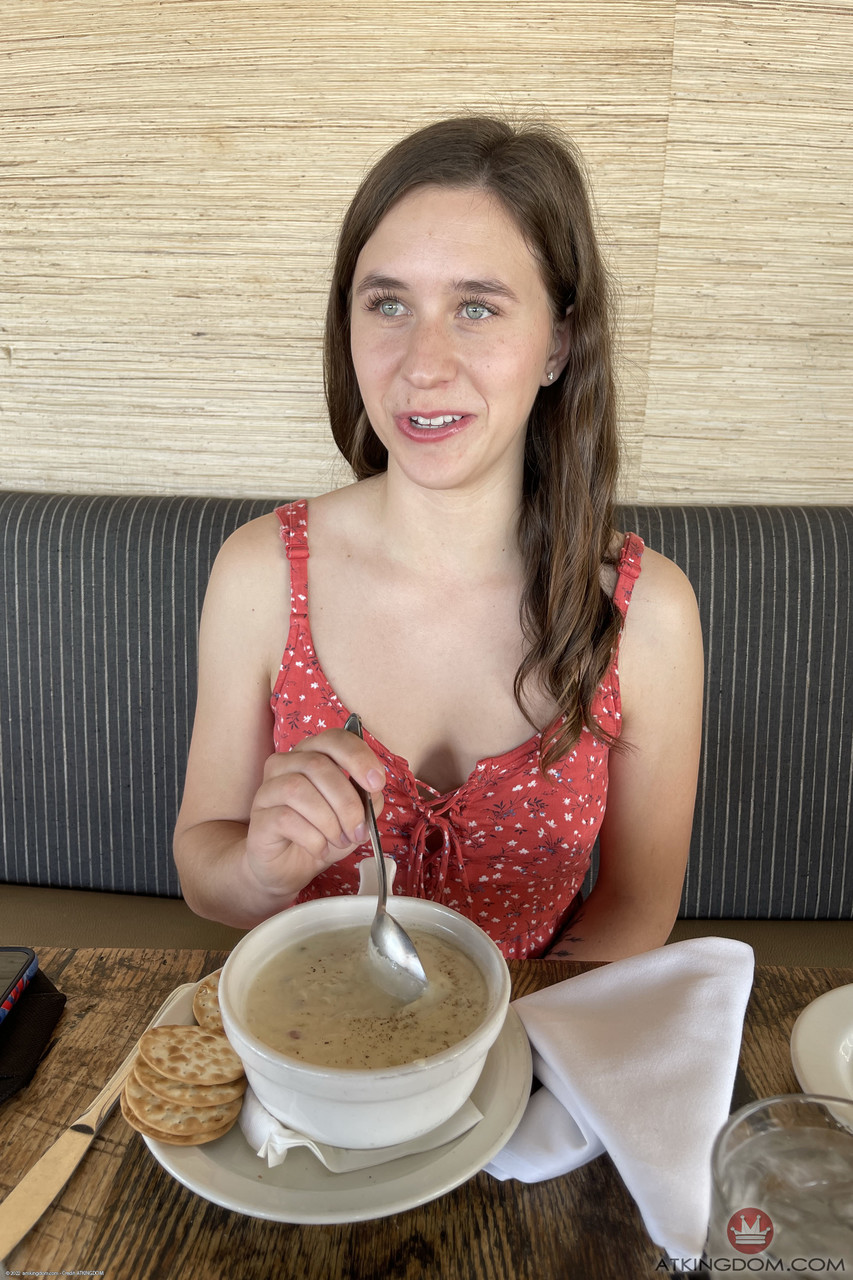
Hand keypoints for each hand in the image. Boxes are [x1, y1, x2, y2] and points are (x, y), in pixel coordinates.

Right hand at [244, 728, 385, 899]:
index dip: (358, 757)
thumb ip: (367, 799)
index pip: (334, 739)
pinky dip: (312, 837)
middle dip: (347, 802)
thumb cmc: (321, 833)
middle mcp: (285, 764)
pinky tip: (320, 849)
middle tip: (358, 831)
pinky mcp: (259, 816)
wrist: (288, 867)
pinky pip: (285, 817)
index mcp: (312, 755)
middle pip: (318, 765)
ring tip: (339, 841)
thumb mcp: (354, 816)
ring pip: (298, 789)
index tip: (377, 784)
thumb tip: (373, 792)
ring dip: (329, 821)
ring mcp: (268, 789)